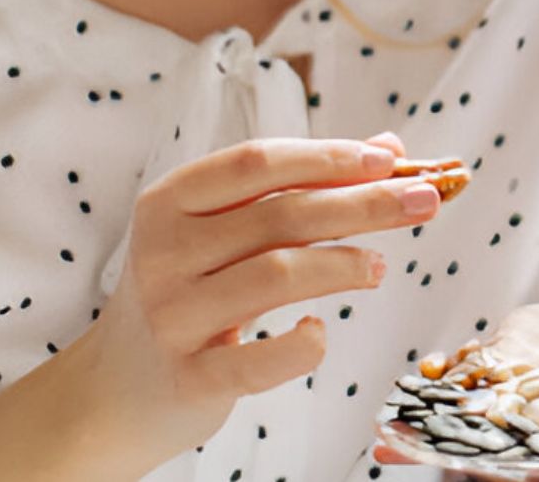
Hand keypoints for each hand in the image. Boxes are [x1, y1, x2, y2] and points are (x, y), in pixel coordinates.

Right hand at [85, 131, 438, 471]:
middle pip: (279, 213)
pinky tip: (321, 332)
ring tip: (380, 267)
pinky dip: (301, 345)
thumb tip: (387, 148)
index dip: (326, 156)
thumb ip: (296, 190)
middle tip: (424, 200)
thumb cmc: (186, 295)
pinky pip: (258, 360)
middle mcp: (164, 252)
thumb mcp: (223, 234)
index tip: (387, 158)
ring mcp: (173, 315)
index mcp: (170, 203)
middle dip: (362, 202)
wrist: (114, 390)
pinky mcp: (190, 377)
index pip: (256, 162)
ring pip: (275, 274)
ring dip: (342, 265)